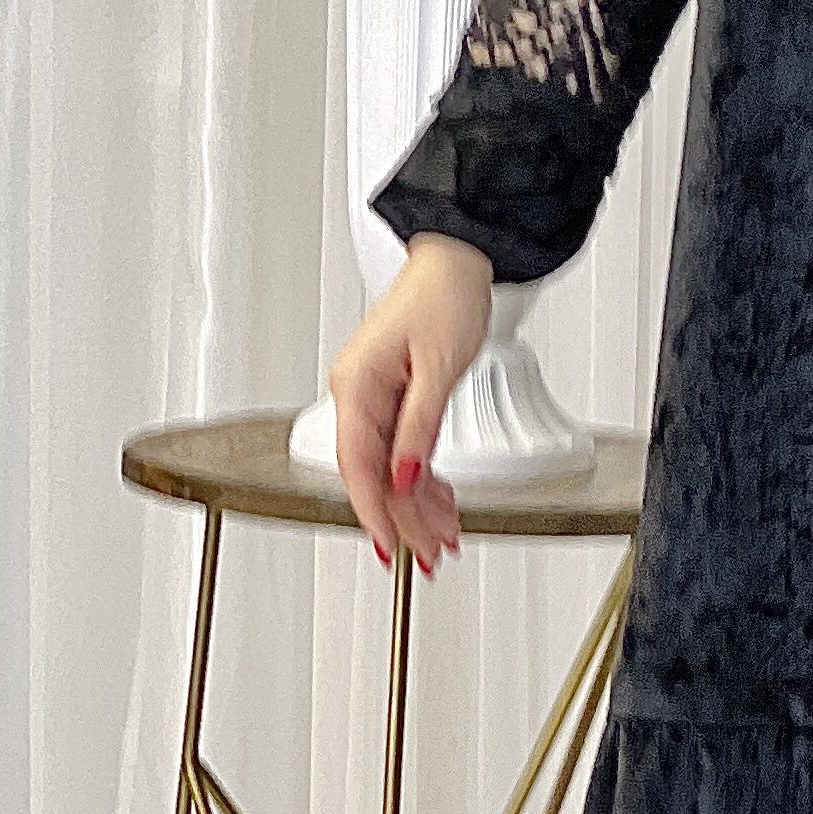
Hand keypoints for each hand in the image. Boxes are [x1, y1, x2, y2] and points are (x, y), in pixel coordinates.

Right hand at [328, 236, 492, 572]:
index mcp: (357, 385)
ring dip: (418, 505)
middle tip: (432, 552)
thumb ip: (420, 428)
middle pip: (375, 474)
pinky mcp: (394, 397)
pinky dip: (423, 479)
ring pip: (390, 467)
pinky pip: (402, 450)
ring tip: (443, 537)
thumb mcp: (440, 367)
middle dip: (405, 518)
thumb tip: (404, 478)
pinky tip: (440, 502)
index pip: (358, 465)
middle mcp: (358, 394)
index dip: (375, 512)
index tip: (392, 546)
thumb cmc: (445, 296)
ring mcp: (375, 398)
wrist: (455, 261)